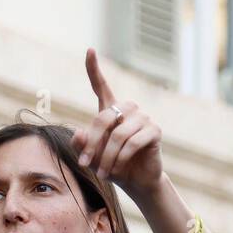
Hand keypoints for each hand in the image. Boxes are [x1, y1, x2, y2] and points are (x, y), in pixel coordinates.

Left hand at [70, 47, 163, 198]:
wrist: (136, 182)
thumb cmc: (113, 166)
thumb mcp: (92, 157)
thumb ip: (81, 145)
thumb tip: (78, 133)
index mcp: (111, 110)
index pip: (101, 86)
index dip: (93, 69)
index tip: (89, 50)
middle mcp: (128, 109)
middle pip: (103, 118)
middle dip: (92, 144)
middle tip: (84, 164)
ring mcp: (143, 118)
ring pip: (118, 135)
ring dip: (107, 157)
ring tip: (102, 173)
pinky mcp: (154, 131)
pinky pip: (132, 143)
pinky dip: (121, 159)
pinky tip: (117, 170)